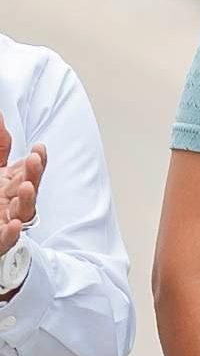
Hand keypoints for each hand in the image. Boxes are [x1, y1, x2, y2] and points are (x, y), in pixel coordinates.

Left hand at [0, 112, 46, 255]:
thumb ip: (0, 142)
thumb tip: (1, 114)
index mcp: (14, 181)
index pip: (33, 170)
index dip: (39, 160)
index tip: (38, 148)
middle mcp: (14, 200)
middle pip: (32, 187)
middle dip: (35, 173)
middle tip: (34, 160)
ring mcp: (8, 220)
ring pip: (24, 213)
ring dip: (27, 200)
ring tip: (26, 188)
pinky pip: (6, 241)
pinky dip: (11, 236)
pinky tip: (13, 226)